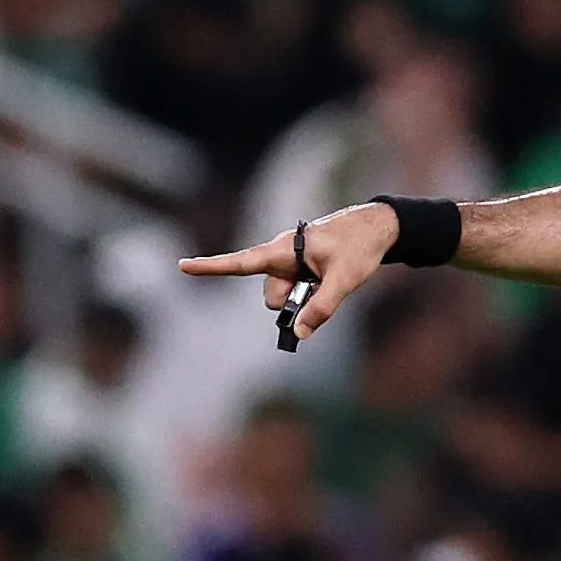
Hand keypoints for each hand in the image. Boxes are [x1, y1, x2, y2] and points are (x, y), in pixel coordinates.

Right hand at [179, 201, 402, 343]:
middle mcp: (282, 256)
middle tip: (325, 287)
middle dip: (293, 303)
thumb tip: (300, 333)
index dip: (211, 266)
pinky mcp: (301, 270)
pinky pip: (299, 293)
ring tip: (333, 279)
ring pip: (287, 298)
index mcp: (283, 250)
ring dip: (306, 299)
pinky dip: (312, 295)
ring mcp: (291, 264)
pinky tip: (331, 280)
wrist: (377, 227)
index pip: (241, 262)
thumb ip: (322, 307)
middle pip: (273, 296)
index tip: (182, 265)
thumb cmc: (359, 246)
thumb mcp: (344, 280)